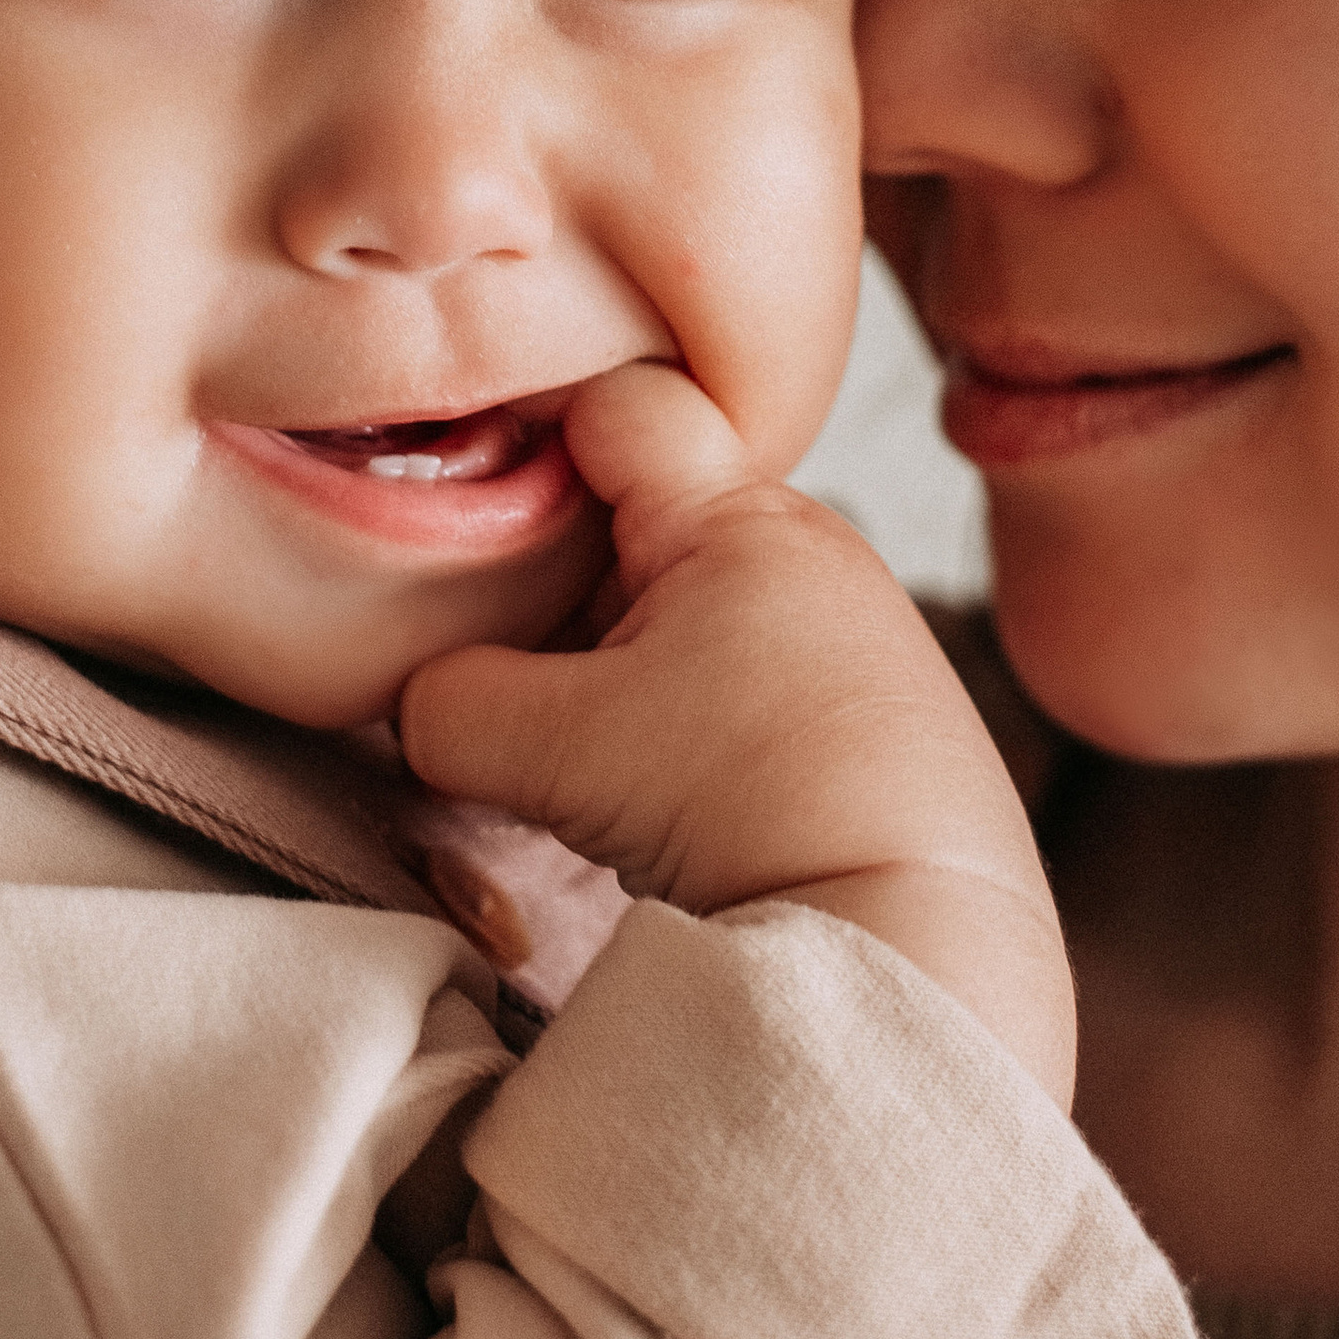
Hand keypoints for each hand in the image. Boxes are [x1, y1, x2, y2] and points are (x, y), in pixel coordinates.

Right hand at [399, 364, 1074, 1098]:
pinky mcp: (878, 708)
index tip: (480, 516)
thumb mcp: (546, 747)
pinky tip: (677, 784)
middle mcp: (809, 547)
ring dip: (634, 652)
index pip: (618, 407)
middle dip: (571, 572)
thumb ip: (448, 701)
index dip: (536, 441)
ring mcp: (855, 626)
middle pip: (650, 511)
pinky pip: (753, 665)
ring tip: (600, 743)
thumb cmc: (741, 807)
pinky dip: (697, 706)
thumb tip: (427, 700)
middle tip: (519, 653)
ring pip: (698, 597)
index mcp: (735, 516)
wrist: (910, 931)